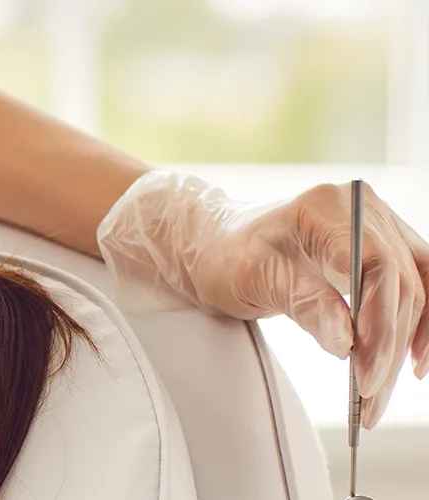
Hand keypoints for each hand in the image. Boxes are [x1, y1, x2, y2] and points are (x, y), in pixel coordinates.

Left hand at [98, 171, 428, 428]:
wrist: (216, 243)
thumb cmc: (225, 254)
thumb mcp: (253, 277)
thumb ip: (303, 303)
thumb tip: (347, 343)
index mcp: (328, 207)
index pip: (377, 267)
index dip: (380, 325)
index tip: (366, 375)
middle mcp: (363, 210)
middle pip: (401, 286)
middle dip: (388, 350)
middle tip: (369, 400)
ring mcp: (379, 227)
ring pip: (416, 292)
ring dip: (404, 348)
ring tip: (378, 397)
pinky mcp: (384, 250)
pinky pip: (418, 288)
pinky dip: (417, 327)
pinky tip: (412, 363)